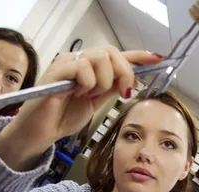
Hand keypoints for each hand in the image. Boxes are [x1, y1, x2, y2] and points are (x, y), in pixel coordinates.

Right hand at [0, 46, 162, 170]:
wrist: (42, 132)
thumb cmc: (63, 116)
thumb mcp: (96, 103)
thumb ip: (112, 89)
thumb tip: (133, 80)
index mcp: (90, 68)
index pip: (116, 55)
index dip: (137, 55)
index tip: (156, 58)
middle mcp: (79, 61)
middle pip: (111, 52)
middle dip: (123, 72)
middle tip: (121, 92)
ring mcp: (67, 64)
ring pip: (98, 58)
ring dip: (101, 81)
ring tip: (88, 95)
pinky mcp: (56, 71)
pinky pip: (81, 68)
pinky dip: (86, 83)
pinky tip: (77, 94)